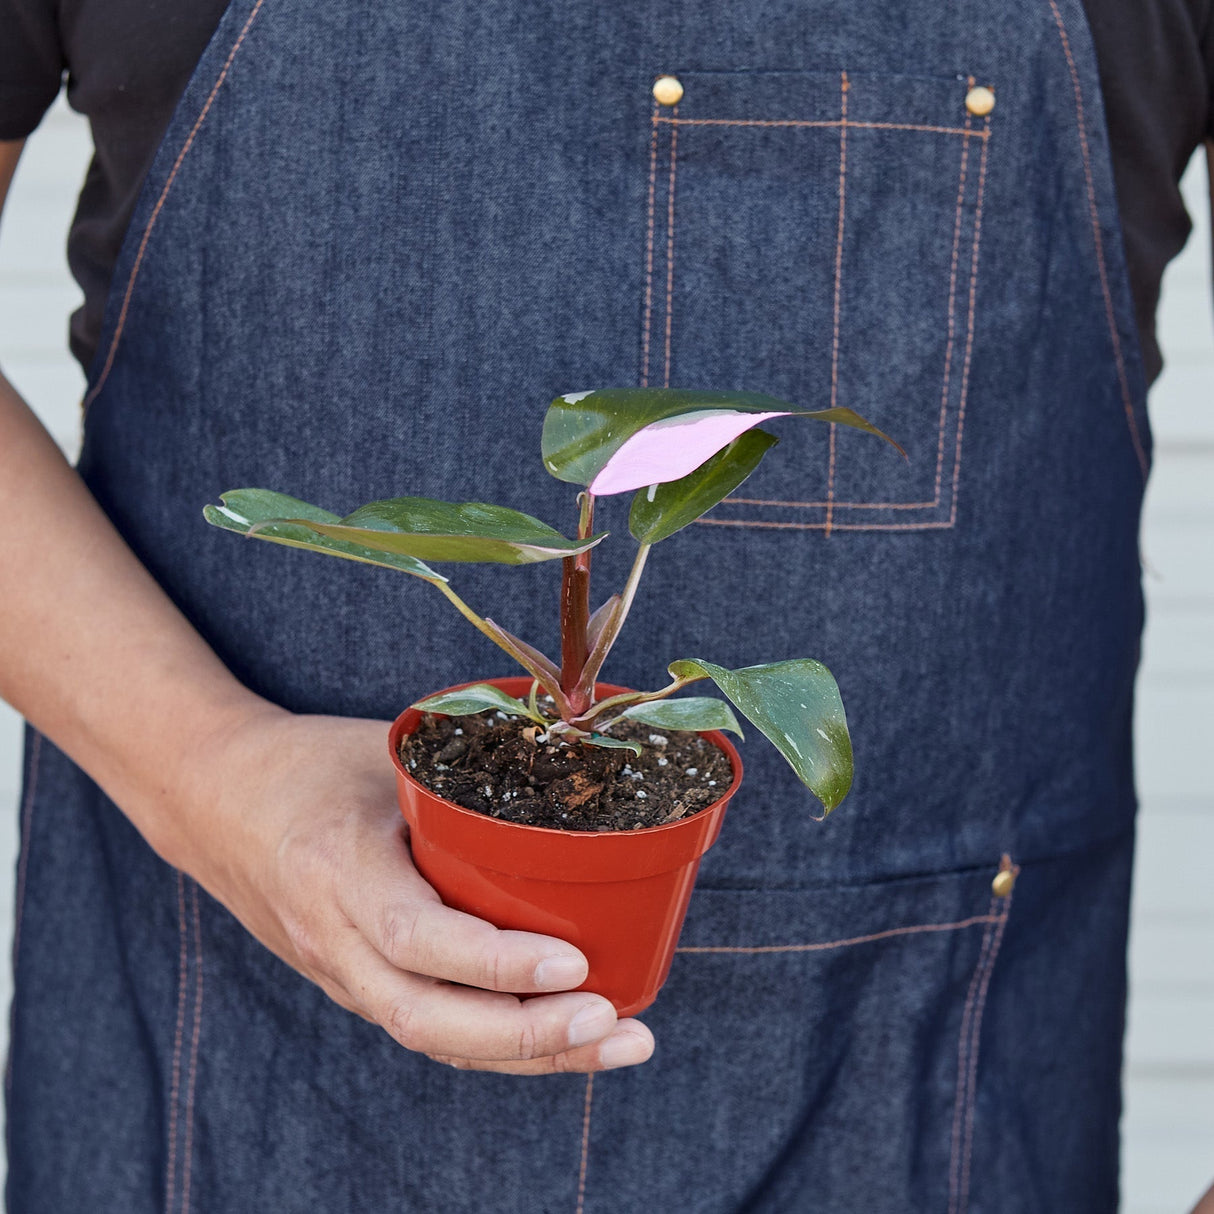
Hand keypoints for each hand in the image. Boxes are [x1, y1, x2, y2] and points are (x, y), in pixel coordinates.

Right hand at [176, 706, 655, 1074]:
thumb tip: (572, 779)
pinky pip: (426, 1025)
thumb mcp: (384, 752)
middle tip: (613, 1024)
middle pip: (426, 1017)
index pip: (416, 936)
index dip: (496, 962)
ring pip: (431, 1036)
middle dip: (527, 1036)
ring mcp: (338, 969)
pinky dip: (496, 1042)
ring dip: (526, 1054)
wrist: (210, 797)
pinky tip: (562, 1040)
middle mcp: (332, 935)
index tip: (574, 963)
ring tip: (616, 1043)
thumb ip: (461, 777)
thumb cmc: (306, 763)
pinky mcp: (352, 981)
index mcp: (336, 867)